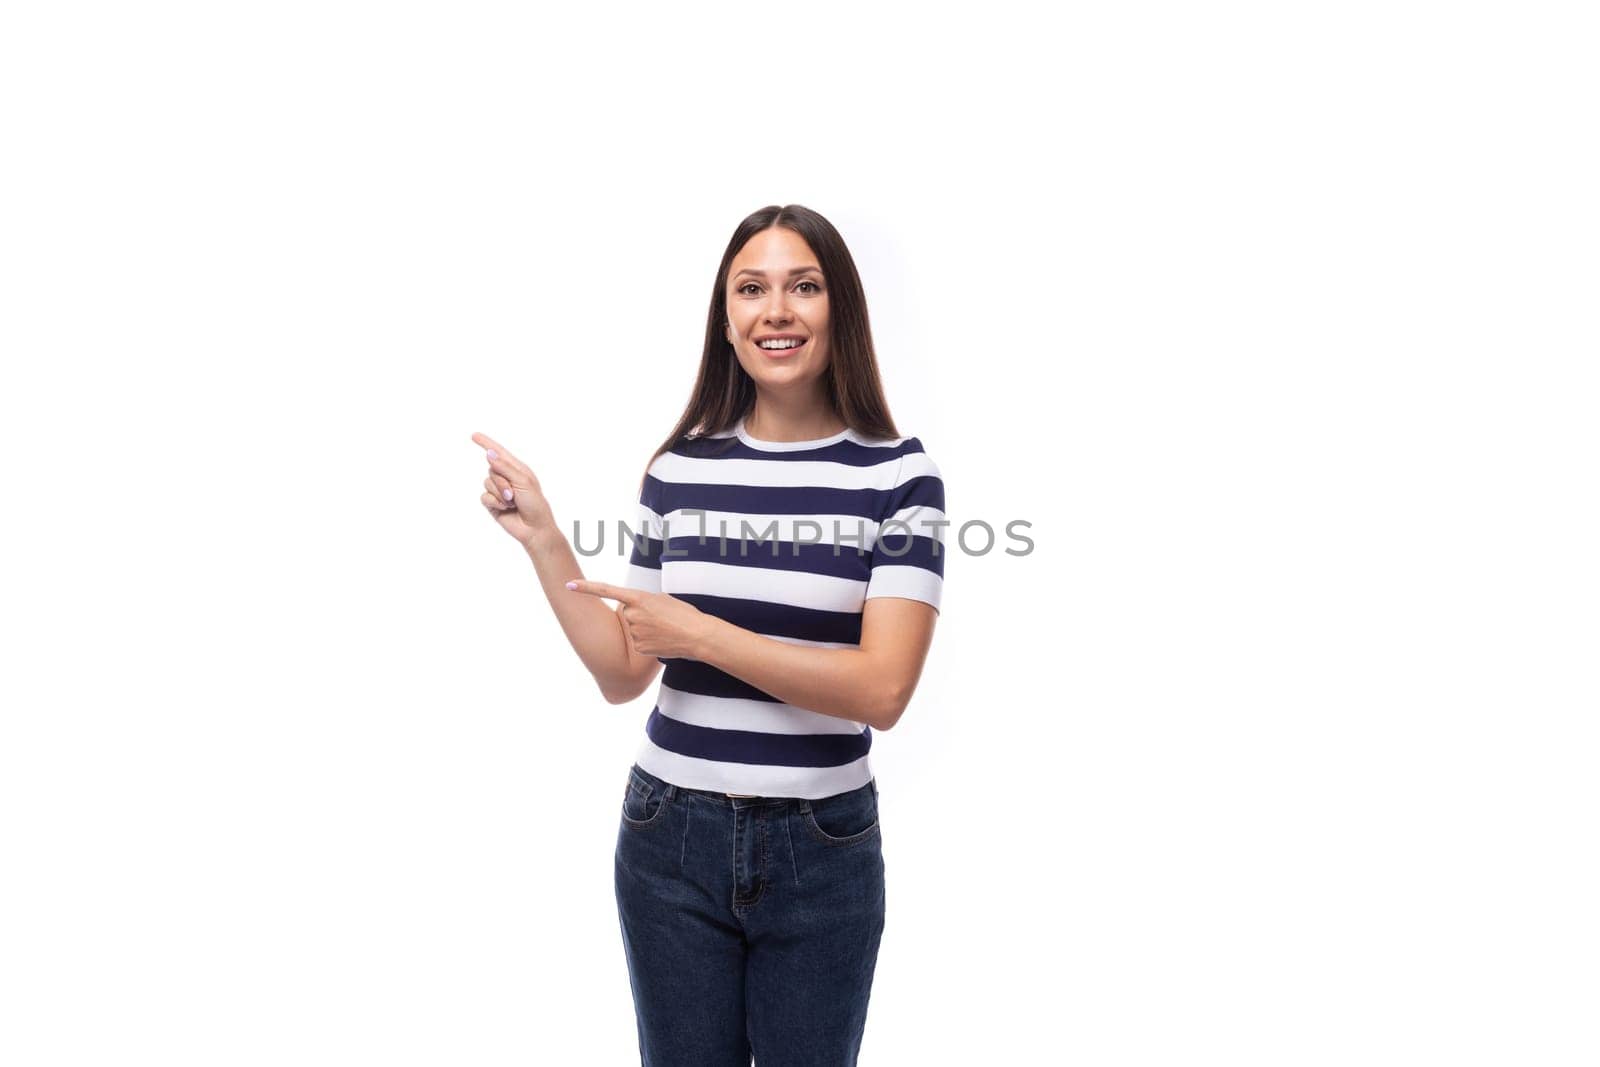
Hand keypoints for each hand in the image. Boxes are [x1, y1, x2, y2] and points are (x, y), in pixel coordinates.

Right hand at [472, 431, 555, 546]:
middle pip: (491, 469)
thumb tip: (489, 453)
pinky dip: (495, 502)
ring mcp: (498, 490)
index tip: (474, 435)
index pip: (499, 452)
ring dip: (500, 494)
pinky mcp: (492, 503)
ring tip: (513, 502)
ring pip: (486, 483)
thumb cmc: (535, 503)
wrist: (534, 528)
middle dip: (501, 482)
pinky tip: (505, 509)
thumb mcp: (523, 481)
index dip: (486, 443)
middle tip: (514, 494)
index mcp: (517, 469)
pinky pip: (484, 496)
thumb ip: (505, 467)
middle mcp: (506, 477)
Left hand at [565, 580, 714, 659]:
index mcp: (638, 598)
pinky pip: (640, 642)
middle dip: (640, 615)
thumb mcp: (663, 599)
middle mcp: (632, 614)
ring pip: (634, 629)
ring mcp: (634, 632)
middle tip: (660, 618)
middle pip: (628, 614)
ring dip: (646, 629)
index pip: (607, 590)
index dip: (586, 588)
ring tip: (664, 628)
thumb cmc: (684, 614)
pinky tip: (663, 640)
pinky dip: (649, 641)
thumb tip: (634, 613)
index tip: (569, 585)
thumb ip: (644, 602)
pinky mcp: (639, 647)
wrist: (697, 635)